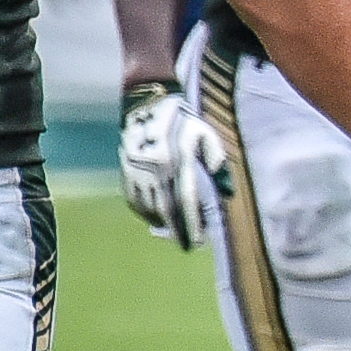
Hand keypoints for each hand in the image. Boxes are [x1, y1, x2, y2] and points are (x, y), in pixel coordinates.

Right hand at [116, 78, 228, 248]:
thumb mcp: (206, 134)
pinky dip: (143, 212)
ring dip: (161, 223)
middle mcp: (157, 168)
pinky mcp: (126, 169)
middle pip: (166, 208)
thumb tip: (224, 189)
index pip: (187, 199)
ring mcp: (138, 170)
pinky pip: (133, 199)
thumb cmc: (184, 121)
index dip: (192, 223)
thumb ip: (216, 160)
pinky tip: (153, 217)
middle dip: (177, 230)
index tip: (198, 241)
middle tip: (185, 246)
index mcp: (178, 160)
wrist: (148, 104)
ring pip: (149, 206)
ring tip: (172, 231)